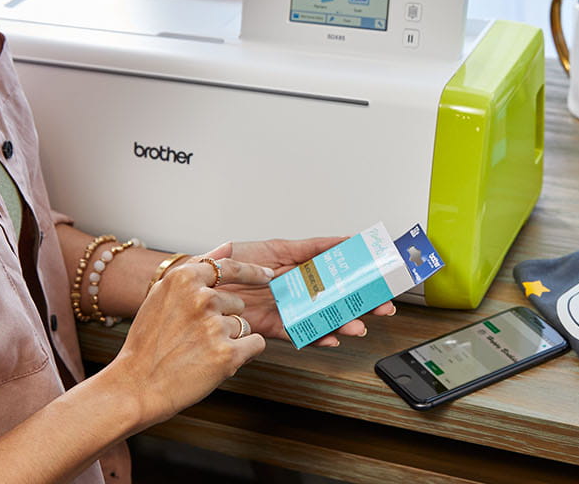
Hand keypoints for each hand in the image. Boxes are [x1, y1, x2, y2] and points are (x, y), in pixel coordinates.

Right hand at [101, 258, 272, 427]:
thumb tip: (230, 245)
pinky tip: (214, 363)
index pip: (229, 267)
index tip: (267, 274)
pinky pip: (255, 344)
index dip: (252, 271)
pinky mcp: (228, 353)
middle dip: (223, 320)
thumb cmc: (147, 343)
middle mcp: (201, 298)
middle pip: (237, 304)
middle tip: (193, 338)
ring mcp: (215, 326)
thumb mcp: (162, 296)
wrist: (136, 386)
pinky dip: (242, 355)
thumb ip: (197, 269)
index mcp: (183, 279)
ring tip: (198, 352)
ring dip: (229, 339)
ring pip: (244, 326)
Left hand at [202, 238, 396, 346]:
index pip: (334, 270)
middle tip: (384, 306)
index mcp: (295, 267)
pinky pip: (298, 333)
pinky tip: (332, 338)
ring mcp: (285, 307)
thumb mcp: (273, 246)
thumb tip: (342, 239)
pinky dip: (316, 337)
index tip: (379, 276)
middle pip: (334, 297)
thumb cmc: (226, 261)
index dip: (357, 274)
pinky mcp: (270, 326)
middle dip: (360, 302)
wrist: (195, 286)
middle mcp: (293, 289)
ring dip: (343, 322)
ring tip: (359, 325)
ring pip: (321, 317)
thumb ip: (308, 246)